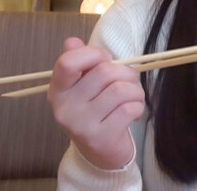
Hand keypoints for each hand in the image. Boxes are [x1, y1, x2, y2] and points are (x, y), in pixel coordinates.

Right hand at [47, 37, 145, 169]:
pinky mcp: (100, 138)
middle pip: (104, 72)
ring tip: (134, 98)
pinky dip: (138, 106)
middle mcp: (64, 107)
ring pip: (120, 89)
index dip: (93, 54)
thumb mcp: (84, 86)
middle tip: (128, 82)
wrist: (101, 154)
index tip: (105, 60)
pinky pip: (128, 108)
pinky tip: (133, 112)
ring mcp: (81, 125)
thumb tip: (72, 41)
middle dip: (125, 73)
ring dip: (136, 90)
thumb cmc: (96, 111)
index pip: (67, 62)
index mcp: (58, 90)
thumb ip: (80, 62)